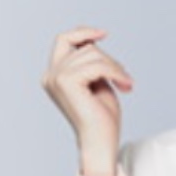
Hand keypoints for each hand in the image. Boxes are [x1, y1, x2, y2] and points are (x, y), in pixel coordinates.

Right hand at [42, 26, 134, 175]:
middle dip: (109, 60)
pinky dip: (116, 73)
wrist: (100, 142)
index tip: (104, 34)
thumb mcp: (97, 82)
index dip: (83, 32)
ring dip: (115, 67)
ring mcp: (56, 78)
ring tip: (125, 84)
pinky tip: (125, 85)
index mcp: (54, 76)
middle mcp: (50, 75)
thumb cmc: (101, 118)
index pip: (64, 40)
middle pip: (84, 48)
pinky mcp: (66, 82)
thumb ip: (91, 62)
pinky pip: (98, 65)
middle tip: (125, 79)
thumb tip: (93, 40)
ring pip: (93, 54)